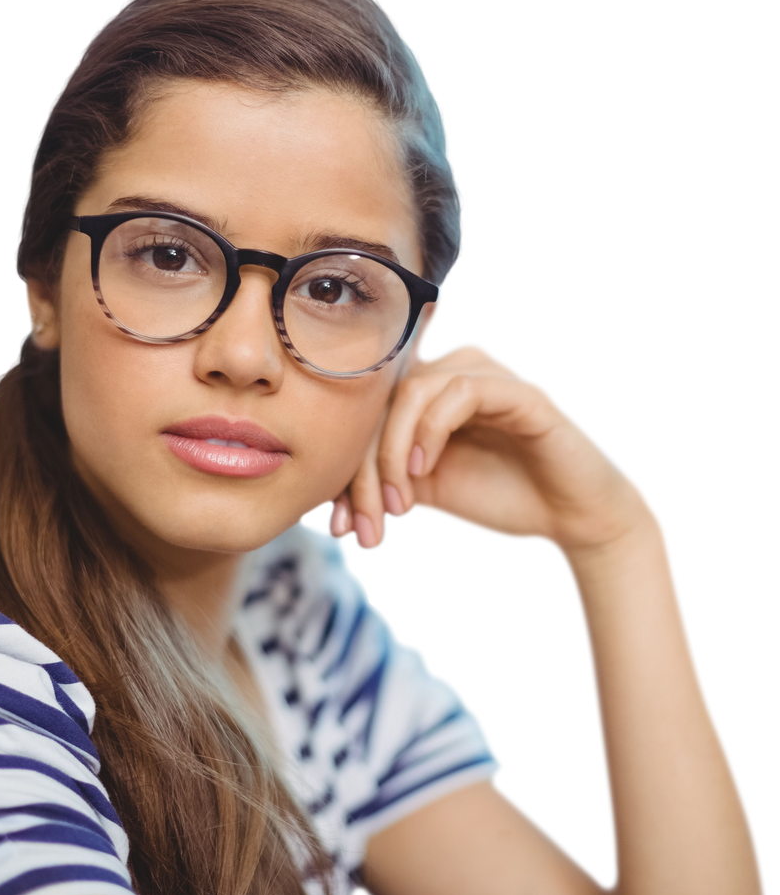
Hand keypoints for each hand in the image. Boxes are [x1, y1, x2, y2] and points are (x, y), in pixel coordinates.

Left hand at [328, 339, 657, 555]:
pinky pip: (458, 392)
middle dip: (362, 471)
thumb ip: (379, 478)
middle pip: (380, 403)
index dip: (344, 468)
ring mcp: (488, 372)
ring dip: (390, 454)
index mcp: (426, 388)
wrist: (572, 519)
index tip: (336, 525)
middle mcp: (453, 368)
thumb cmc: (498, 497)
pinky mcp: (520, 388)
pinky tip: (421, 471)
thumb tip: (322, 495)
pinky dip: (428, 431)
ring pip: (410, 392)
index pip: (365, 416)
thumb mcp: (422, 490)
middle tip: (361, 526)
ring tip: (395, 505)